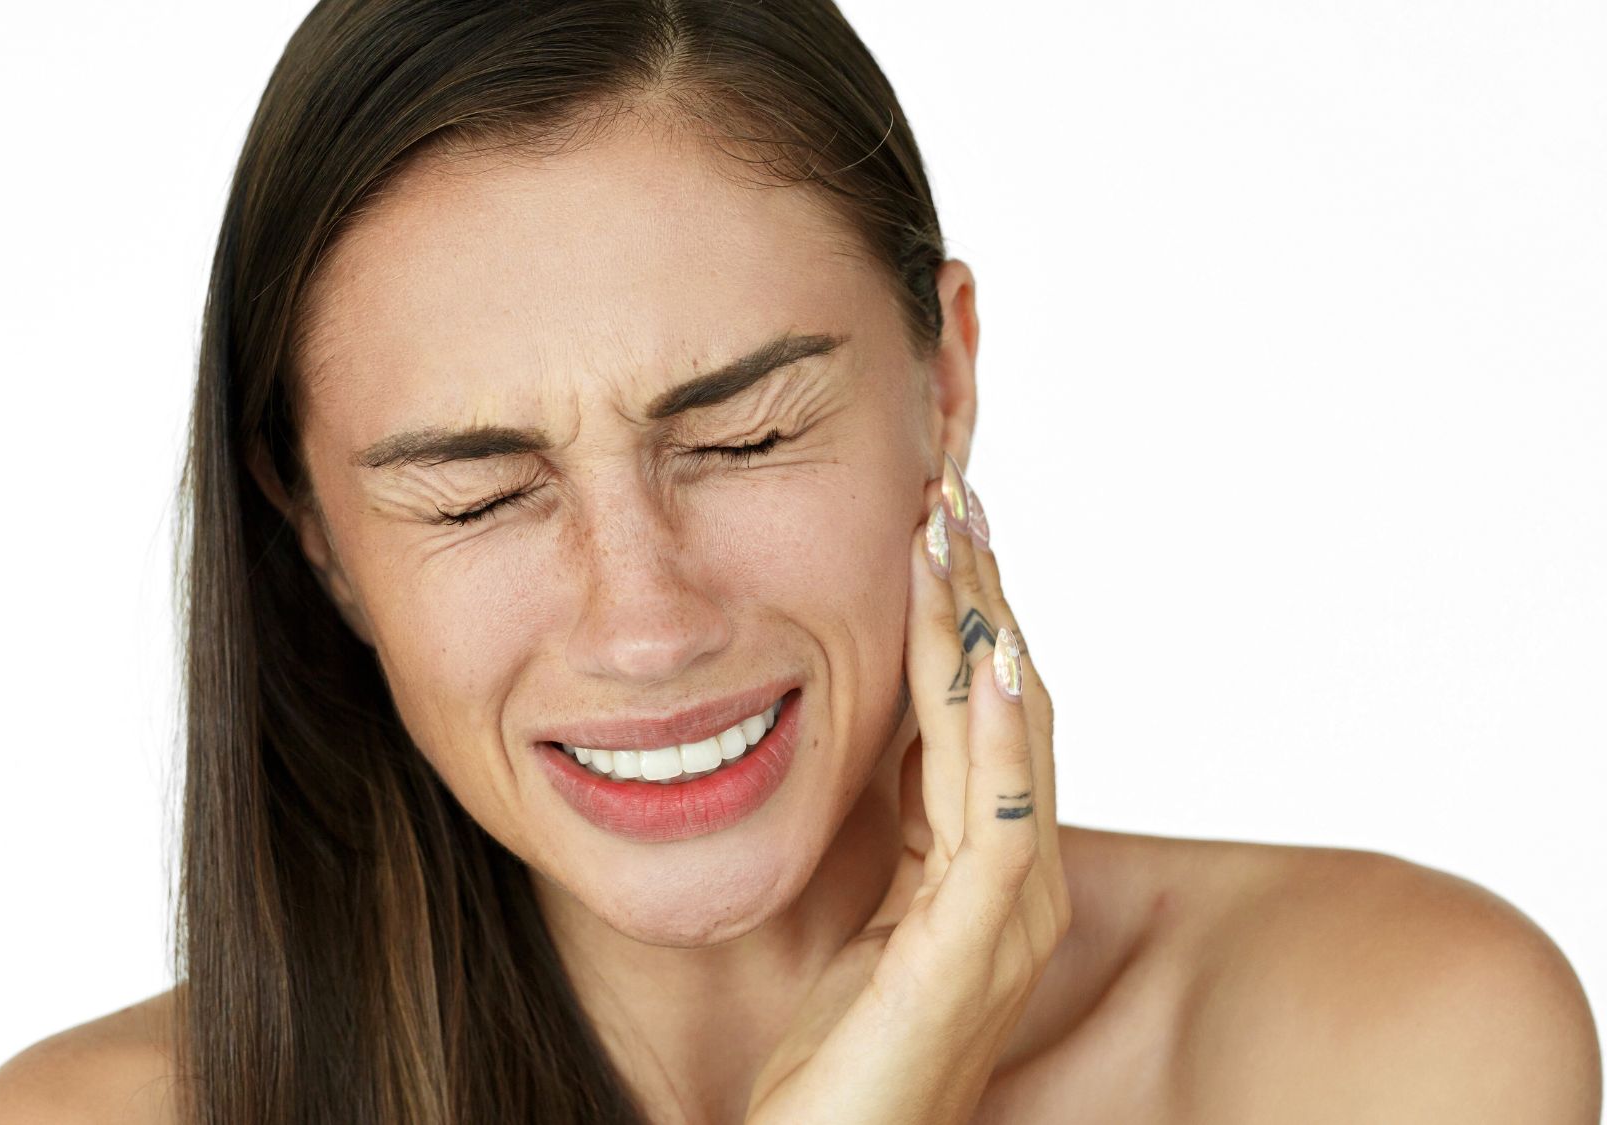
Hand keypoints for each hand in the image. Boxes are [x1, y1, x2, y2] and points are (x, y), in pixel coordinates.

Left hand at [745, 453, 1070, 1124]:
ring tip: (958, 535)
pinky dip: (1007, 738)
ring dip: (987, 632)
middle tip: (954, 488)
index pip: (986, 715)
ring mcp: (1003, 920)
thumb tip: (869, 736)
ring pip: (1011, 743)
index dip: (965, 615)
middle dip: (982, 595)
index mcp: (977, 869)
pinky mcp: (971, 955)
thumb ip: (885, 832)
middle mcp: (1011, 885)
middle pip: (1012, 707)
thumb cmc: (835, 1062)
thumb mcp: (858, 914)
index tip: (935, 520)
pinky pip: (1002, 825)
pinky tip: (996, 664)